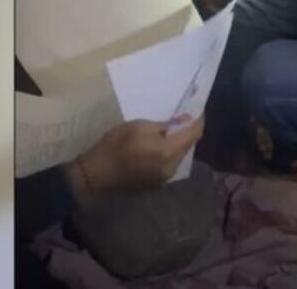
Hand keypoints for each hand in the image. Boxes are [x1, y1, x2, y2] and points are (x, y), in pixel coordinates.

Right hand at [74, 115, 204, 195]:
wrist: (98, 173)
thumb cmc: (117, 144)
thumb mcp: (140, 126)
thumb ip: (165, 124)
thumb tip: (184, 120)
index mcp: (169, 151)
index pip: (194, 134)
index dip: (198, 122)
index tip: (198, 112)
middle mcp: (171, 167)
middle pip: (187, 147)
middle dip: (188, 133)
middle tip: (183, 120)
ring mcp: (164, 178)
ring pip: (179, 157)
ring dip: (178, 145)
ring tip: (169, 133)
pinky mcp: (156, 184)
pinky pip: (169, 166)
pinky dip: (168, 155)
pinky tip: (158, 148)